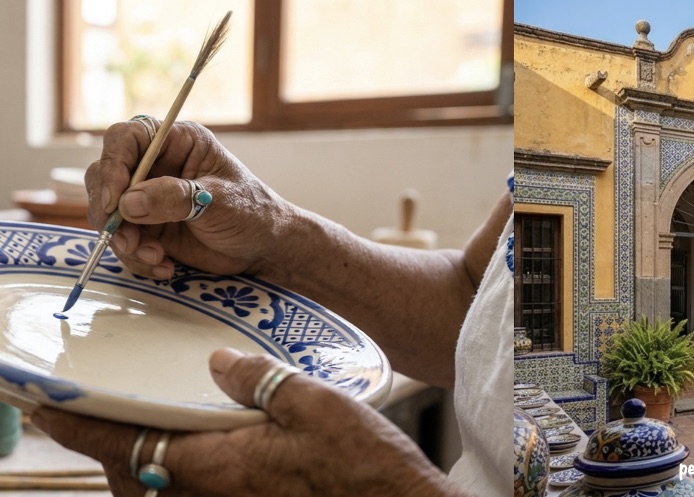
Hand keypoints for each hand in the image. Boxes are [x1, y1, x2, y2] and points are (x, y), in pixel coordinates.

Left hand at [33, 349, 462, 496]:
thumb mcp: (317, 405)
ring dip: (137, 462)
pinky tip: (200, 450)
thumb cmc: (364, 469)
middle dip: (103, 446)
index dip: (77, 423)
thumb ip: (260, 381)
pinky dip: (173, 473)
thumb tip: (219, 365)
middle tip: (95, 412)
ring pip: (157, 489)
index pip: (123, 442)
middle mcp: (211, 495)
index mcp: (215, 466)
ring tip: (141, 428)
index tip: (42, 404)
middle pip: (130, 475)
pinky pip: (190, 494)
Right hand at [85, 119, 293, 278]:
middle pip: (105, 175)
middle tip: (126, 238)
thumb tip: (127, 203)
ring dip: (124, 240)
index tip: (114, 199)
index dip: (113, 164)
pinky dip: (136, 257)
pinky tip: (164, 266)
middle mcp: (156, 165)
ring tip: (155, 257)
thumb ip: (175, 198)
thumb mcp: (220, 201)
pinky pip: (123, 240)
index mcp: (178, 142)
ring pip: (109, 212)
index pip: (126, 138)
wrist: (265, 246)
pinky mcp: (147, 226)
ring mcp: (147, 197)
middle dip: (110, 210)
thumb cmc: (252, 212)